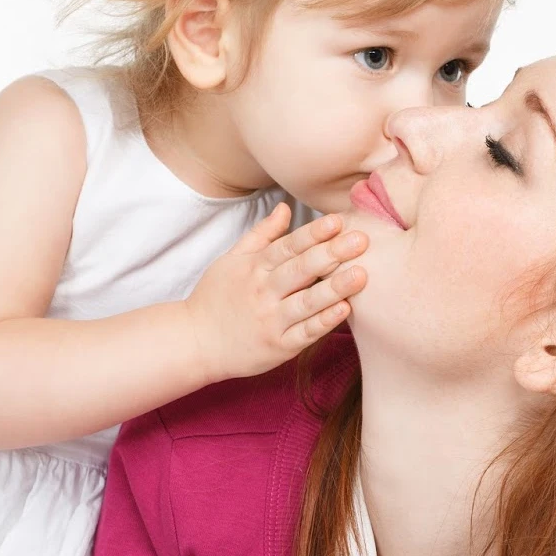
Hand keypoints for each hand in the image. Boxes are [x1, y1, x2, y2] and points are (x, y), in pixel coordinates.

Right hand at [184, 203, 367, 382]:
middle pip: (300, 270)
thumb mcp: (232, 260)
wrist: (194, 342)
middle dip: (332, 253)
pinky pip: (304, 334)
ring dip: (335, 288)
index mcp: (254, 268)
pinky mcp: (278, 347)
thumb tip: (285, 207)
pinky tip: (344, 310)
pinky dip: (324, 322)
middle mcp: (263, 292)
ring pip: (307, 302)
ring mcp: (271, 321)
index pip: (288, 247)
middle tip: (361, 240)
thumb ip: (261, 235)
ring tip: (361, 274)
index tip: (337, 221)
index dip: (313, 233)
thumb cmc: (216, 298)